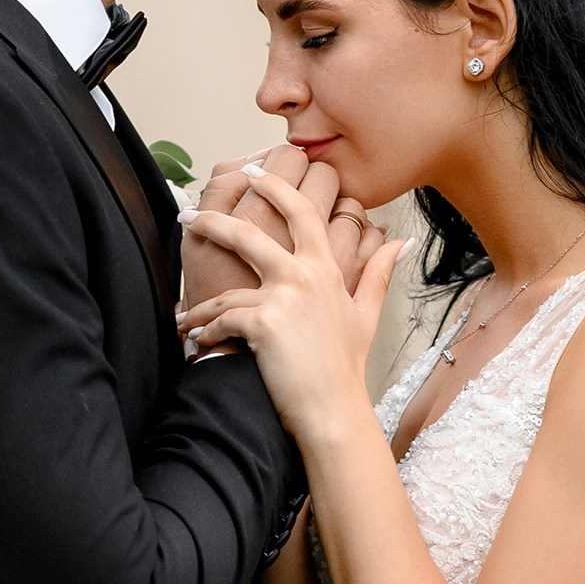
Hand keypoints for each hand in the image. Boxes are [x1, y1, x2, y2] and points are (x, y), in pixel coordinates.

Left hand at [176, 166, 403, 443]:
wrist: (333, 411)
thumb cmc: (344, 368)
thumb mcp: (367, 314)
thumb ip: (377, 272)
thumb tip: (400, 242)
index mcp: (325, 269)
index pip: (300, 212)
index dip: (275, 186)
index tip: (251, 172)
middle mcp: (304, 276)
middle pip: (249, 233)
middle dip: (211, 222)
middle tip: (186, 214)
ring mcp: (283, 298)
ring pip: (226, 288)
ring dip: (199, 306)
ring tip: (184, 318)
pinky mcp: (263, 323)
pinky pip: (222, 319)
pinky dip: (207, 332)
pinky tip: (201, 342)